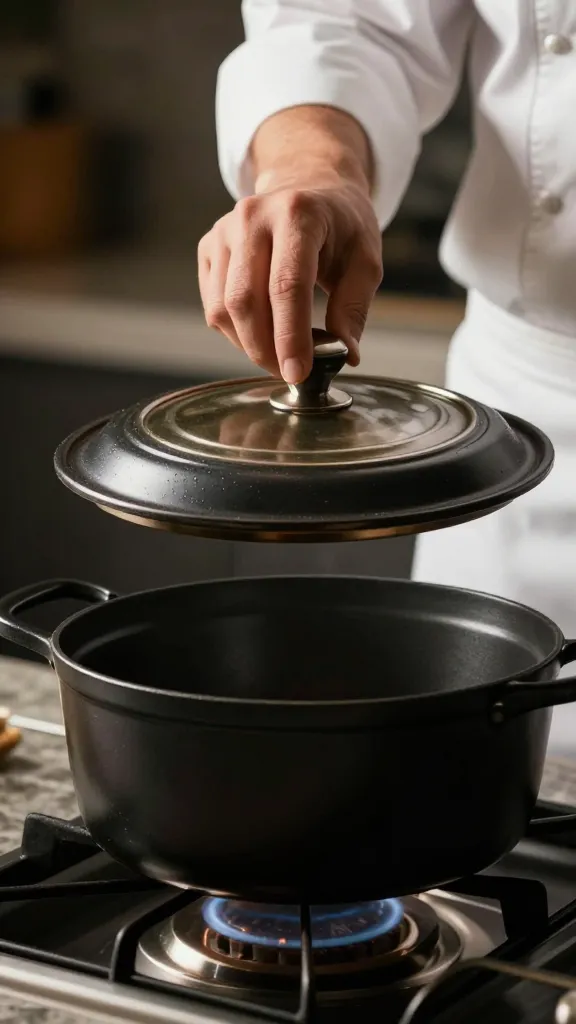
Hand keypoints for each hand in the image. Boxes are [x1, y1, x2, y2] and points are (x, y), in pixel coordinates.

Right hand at [197, 177, 382, 382]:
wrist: (308, 188)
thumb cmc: (340, 226)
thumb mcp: (365, 260)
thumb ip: (354, 307)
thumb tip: (345, 354)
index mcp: (298, 214)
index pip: (286, 285)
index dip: (290, 337)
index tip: (298, 373)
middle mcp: (253, 217)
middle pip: (246, 301)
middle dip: (266, 349)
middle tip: (290, 372)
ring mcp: (224, 231)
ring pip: (223, 309)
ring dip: (249, 345)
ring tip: (278, 354)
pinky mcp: (209, 247)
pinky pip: (212, 306)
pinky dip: (235, 332)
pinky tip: (261, 332)